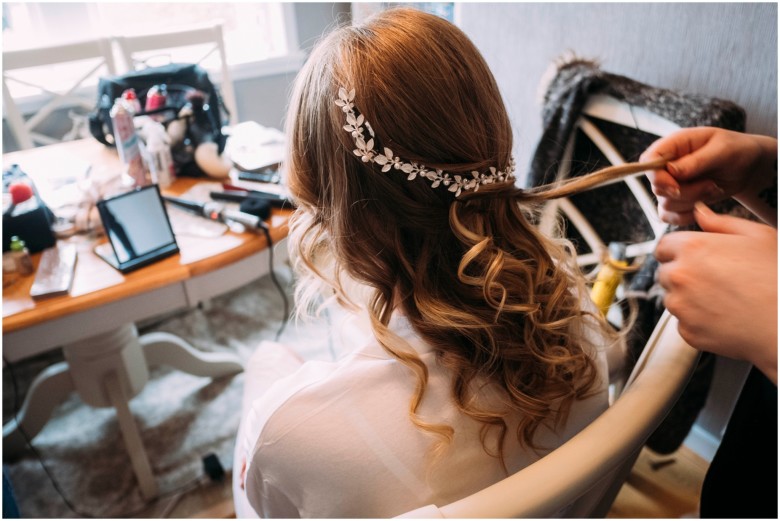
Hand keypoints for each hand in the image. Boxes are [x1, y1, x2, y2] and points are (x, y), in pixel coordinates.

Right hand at [640, 127, 774, 224]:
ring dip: (692, 201)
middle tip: (710, 184)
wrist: (747, 167)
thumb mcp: (722, 150)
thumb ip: (696, 160)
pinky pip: (669, 216)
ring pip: (666, 204)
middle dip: (686, 192)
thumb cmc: (736, 150)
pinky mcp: (676, 200)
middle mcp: (667, 164)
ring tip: (712, 188)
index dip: (656, 176)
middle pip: (658, 187)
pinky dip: (686, 216)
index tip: (676, 186)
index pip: (647, 160)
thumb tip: (670, 170)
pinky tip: (703, 205)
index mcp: (673, 145)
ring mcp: (670, 183)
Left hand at [655, 203, 776, 383]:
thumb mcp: (758, 237)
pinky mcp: (686, 331)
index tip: (689, 258)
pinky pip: (684, 323)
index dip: (677, 251)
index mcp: (692, 248)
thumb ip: (721, 223)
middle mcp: (679, 276)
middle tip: (716, 280)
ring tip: (724, 299)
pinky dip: (698, 321)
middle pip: (666, 272)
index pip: (663, 246)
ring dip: (689, 298)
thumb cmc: (778, 279)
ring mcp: (680, 306)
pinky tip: (724, 316)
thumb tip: (700, 212)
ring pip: (673, 299)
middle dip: (685, 275)